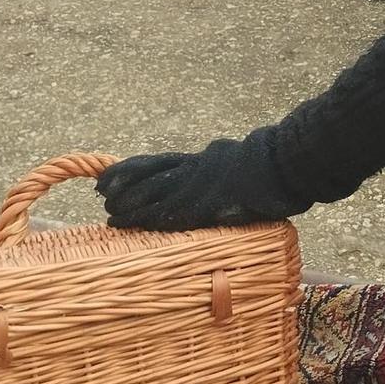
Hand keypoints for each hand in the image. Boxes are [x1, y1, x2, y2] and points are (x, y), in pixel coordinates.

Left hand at [97, 140, 265, 230]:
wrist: (281, 166)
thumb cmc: (265, 169)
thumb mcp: (233, 163)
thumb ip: (216, 168)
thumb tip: (209, 179)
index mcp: (198, 159)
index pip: (153, 163)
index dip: (126, 171)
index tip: (105, 179)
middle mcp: (192, 169)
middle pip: (146, 176)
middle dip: (121, 187)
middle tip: (103, 196)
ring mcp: (196, 186)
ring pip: (152, 194)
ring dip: (128, 206)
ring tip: (111, 215)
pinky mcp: (203, 204)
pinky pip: (167, 212)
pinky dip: (145, 218)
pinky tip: (129, 224)